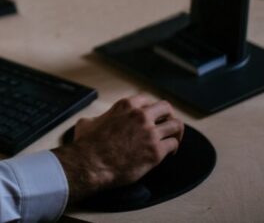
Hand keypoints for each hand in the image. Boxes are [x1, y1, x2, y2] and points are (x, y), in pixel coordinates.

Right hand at [52, 95, 183, 203]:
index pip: (147, 100)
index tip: (152, 116)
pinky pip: (173, 144)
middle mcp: (141, 116)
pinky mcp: (156, 151)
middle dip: (168, 116)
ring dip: (175, 132)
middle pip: (166, 108)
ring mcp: (150, 133)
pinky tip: (169, 152)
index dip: (151, 108)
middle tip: (167, 125)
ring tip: (173, 138)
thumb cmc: (87, 145)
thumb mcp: (88, 122)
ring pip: (175, 125)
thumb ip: (99, 117)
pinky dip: (173, 148)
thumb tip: (98, 121)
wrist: (91, 164)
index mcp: (126, 106)